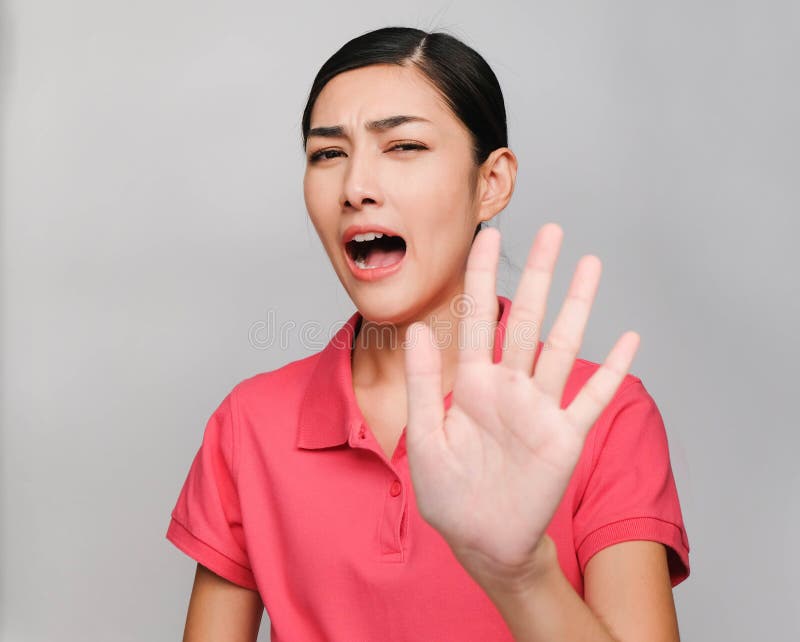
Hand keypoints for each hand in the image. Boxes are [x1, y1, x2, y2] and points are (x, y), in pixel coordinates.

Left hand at [402, 223, 639, 593]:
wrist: (480, 540)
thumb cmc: (448, 494)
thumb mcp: (426, 438)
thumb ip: (423, 384)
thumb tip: (416, 330)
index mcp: (472, 384)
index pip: (478, 319)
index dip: (481, 278)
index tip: (486, 237)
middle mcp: (509, 387)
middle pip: (528, 319)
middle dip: (539, 275)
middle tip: (553, 231)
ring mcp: (540, 409)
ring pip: (563, 346)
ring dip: (578, 306)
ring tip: (591, 264)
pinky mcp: (564, 437)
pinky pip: (591, 398)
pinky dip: (612, 371)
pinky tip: (629, 339)